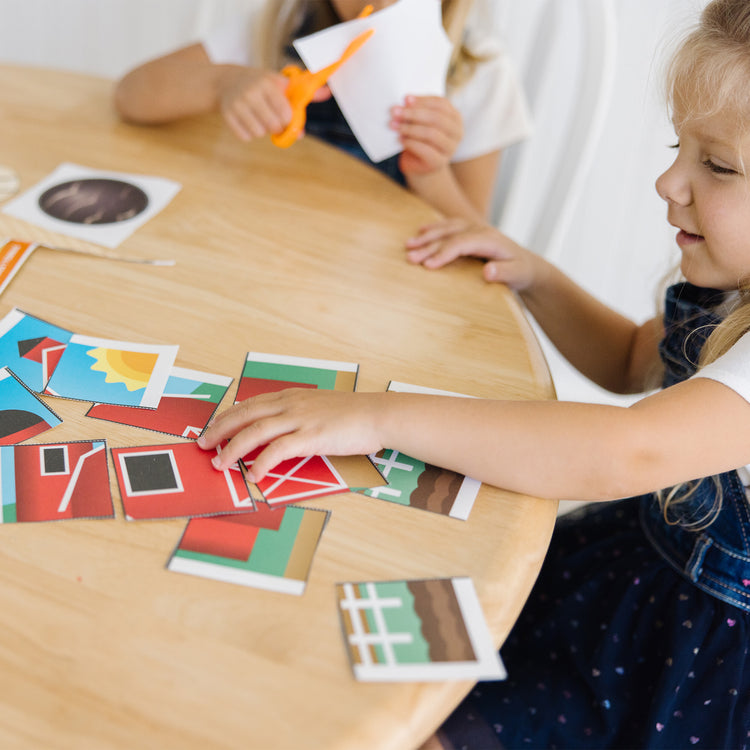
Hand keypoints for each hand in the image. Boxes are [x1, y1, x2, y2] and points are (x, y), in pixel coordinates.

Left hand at [197, 389, 385, 478]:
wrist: (377, 414)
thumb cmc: (353, 414)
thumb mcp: (319, 406)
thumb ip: (298, 413)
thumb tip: (280, 429)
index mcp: (291, 396)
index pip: (250, 404)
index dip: (227, 416)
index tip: (213, 428)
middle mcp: (291, 404)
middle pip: (245, 415)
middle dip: (220, 430)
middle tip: (203, 445)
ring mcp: (300, 419)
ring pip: (255, 432)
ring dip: (233, 449)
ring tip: (220, 463)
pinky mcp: (311, 436)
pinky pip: (279, 450)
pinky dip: (262, 463)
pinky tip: (254, 475)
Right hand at [217, 68, 330, 141]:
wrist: (226, 81)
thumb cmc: (261, 85)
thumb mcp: (280, 83)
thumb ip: (303, 92)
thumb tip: (327, 92)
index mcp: (267, 83)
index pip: (285, 113)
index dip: (288, 120)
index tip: (285, 116)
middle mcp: (251, 92)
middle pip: (273, 126)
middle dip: (276, 126)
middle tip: (272, 118)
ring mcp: (237, 104)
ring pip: (259, 133)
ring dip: (262, 130)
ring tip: (259, 118)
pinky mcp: (227, 115)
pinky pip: (245, 137)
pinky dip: (249, 133)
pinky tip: (247, 121)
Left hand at [390, 95, 462, 174]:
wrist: (419, 166)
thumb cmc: (419, 139)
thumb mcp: (419, 122)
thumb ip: (415, 110)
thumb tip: (406, 100)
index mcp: (455, 118)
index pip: (442, 104)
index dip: (423, 100)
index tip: (405, 99)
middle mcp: (456, 133)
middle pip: (436, 118)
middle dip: (414, 114)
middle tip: (396, 112)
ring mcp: (450, 149)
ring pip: (431, 134)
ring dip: (410, 128)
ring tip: (395, 126)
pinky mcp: (439, 162)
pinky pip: (425, 150)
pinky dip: (410, 143)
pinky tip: (400, 140)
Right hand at [405, 218, 538, 289]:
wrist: (527, 264)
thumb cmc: (521, 272)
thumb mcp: (518, 275)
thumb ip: (504, 273)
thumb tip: (488, 271)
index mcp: (490, 239)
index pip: (461, 244)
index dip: (443, 253)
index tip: (427, 266)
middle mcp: (480, 230)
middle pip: (449, 235)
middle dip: (428, 246)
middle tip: (409, 258)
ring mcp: (474, 228)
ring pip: (446, 228)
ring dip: (427, 236)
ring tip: (408, 244)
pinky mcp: (470, 231)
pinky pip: (449, 226)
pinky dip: (434, 228)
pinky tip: (420, 232)